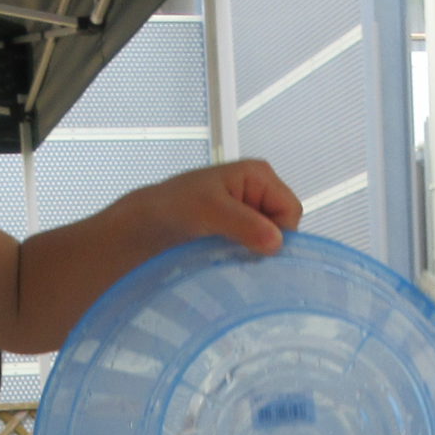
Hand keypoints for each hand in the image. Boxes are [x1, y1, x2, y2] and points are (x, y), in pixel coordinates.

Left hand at [127, 161, 301, 257]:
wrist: (143, 226)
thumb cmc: (172, 207)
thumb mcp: (209, 211)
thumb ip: (244, 224)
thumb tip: (277, 243)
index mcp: (259, 175)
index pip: (291, 211)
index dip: (278, 233)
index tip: (253, 248)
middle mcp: (259, 192)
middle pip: (284, 227)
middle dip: (266, 244)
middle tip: (236, 252)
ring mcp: (249, 213)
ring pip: (271, 241)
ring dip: (254, 253)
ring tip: (226, 255)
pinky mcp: (238, 232)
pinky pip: (256, 249)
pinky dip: (245, 258)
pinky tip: (225, 259)